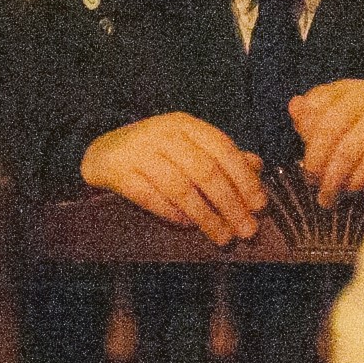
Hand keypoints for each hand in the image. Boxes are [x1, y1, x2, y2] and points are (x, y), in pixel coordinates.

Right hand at [81, 112, 269, 243]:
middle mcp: (163, 134)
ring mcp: (139, 152)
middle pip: (205, 171)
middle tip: (247, 230)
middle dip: (230, 204)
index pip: (223, 149)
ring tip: (223, 237)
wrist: (104, 152)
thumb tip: (258, 166)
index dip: (244, 178)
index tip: (260, 206)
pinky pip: (151, 197)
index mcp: (185, 125)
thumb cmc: (155, 152)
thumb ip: (222, 156)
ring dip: (206, 216)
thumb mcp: (188, 145)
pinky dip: (172, 213)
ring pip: (180, 187)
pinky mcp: (120, 172)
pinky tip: (188, 226)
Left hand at [288, 80, 363, 203]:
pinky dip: (356, 181)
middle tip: (311, 182)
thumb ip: (311, 113)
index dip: (306, 134)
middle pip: (329, 129)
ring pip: (348, 151)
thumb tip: (295, 106)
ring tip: (326, 196)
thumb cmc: (363, 121)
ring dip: (332, 178)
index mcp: (348, 90)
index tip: (305, 156)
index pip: (316, 107)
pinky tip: (348, 190)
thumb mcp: (337, 111)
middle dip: (315, 161)